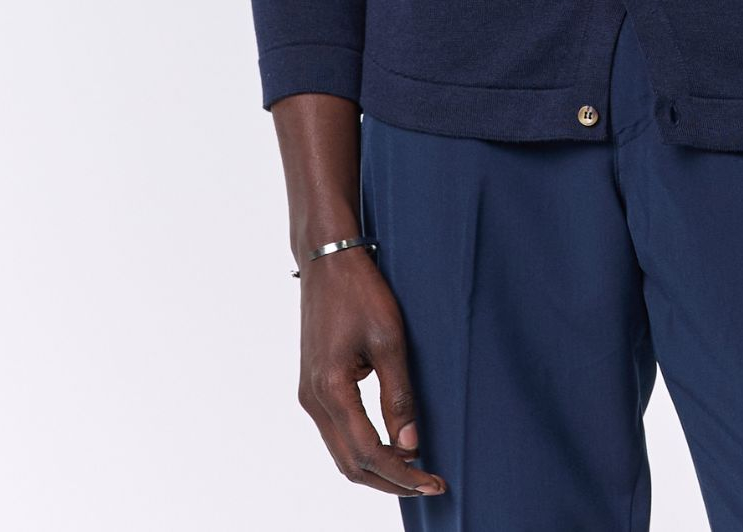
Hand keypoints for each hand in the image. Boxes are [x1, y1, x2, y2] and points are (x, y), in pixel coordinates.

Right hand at [296, 250, 447, 498]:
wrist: (327, 259)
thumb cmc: (361, 292)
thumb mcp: (389, 339)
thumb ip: (398, 395)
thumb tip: (411, 444)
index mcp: (330, 390)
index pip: (367, 453)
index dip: (401, 474)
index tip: (433, 482)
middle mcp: (313, 400)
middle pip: (350, 464)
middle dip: (390, 480)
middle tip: (430, 484)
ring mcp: (309, 394)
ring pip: (341, 452)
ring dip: (376, 468)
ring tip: (415, 470)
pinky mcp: (313, 386)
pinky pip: (337, 433)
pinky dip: (363, 448)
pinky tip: (390, 445)